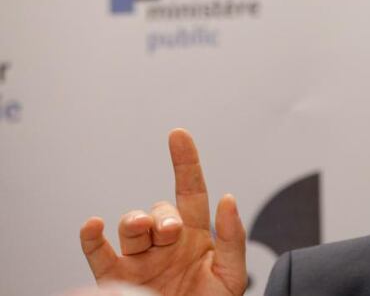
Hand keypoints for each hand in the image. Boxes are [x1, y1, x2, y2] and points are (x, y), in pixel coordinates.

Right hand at [80, 129, 246, 295]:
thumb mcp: (231, 275)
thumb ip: (233, 238)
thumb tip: (227, 199)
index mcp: (195, 236)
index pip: (190, 191)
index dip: (185, 162)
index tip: (179, 135)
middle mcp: (164, 242)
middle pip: (158, 209)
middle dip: (164, 214)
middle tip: (171, 231)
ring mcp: (139, 258)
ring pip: (131, 224)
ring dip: (136, 220)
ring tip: (144, 231)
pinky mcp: (116, 278)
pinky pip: (98, 252)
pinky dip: (92, 237)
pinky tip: (94, 225)